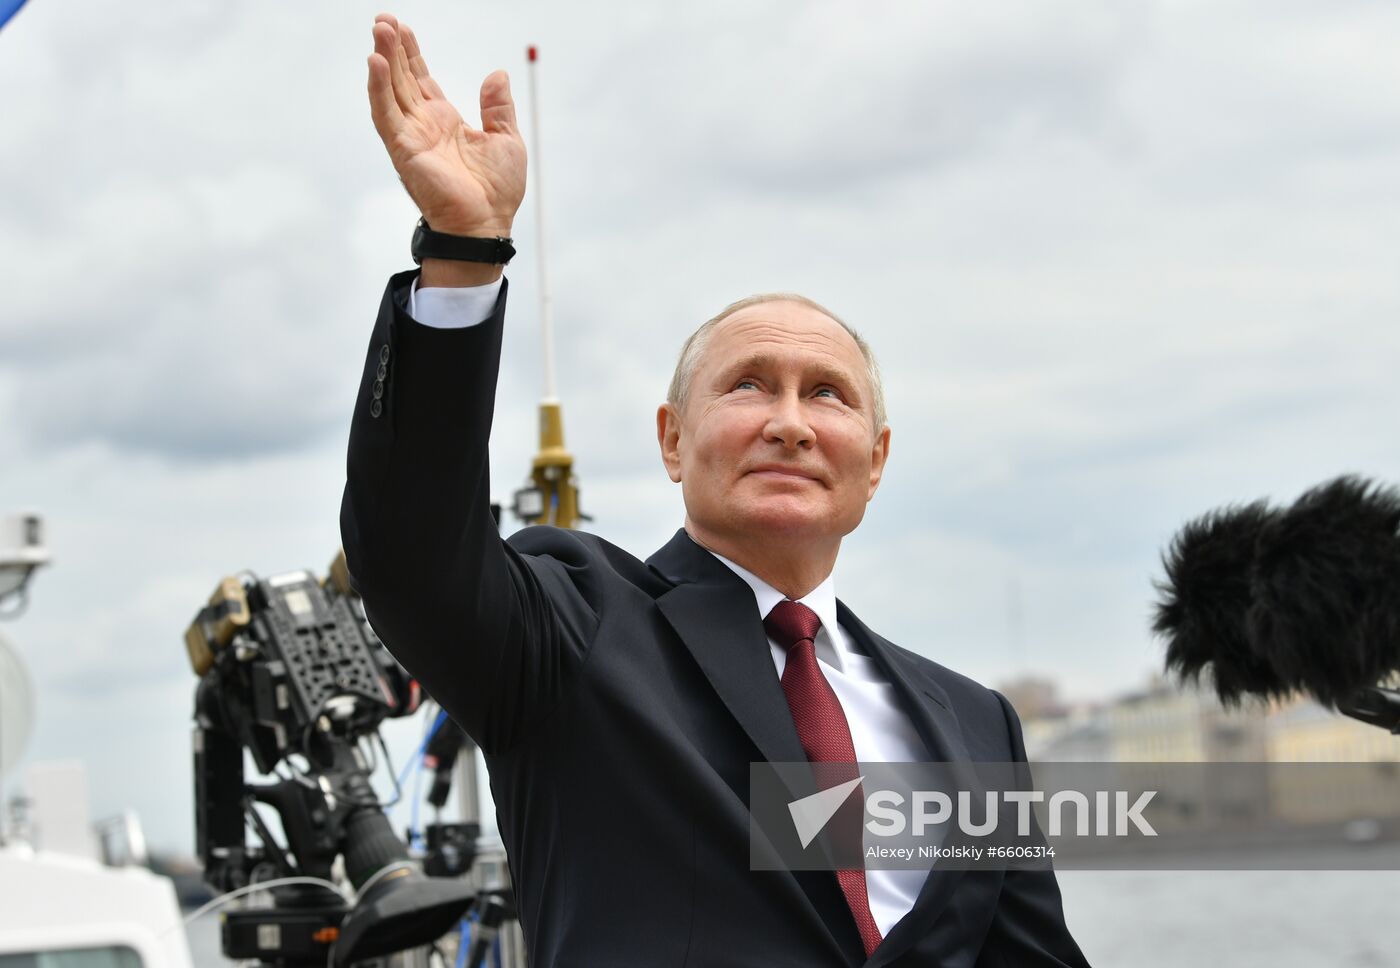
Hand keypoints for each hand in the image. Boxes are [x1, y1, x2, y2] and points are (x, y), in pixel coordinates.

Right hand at [368, 14, 525, 237]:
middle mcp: (423, 126)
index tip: (402, 27)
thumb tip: (497, 75)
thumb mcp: (506, 139)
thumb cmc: (496, 191)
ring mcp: (411, 136)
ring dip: (383, 60)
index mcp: (444, 121)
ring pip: (390, 90)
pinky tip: (375, 62)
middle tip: (383, 19)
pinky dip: (378, 88)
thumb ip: (498, 107)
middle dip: (392, 48)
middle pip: (402, 78)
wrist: (486, 223)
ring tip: (380, 30)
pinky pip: (385, 114)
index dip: (411, 53)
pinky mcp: (403, 149)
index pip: (421, 79)